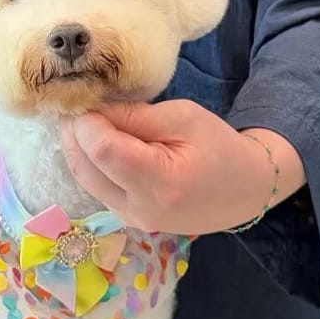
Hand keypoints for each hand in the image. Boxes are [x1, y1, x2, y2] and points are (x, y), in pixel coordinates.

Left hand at [58, 100, 299, 236]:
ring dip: (79, 148)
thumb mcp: (183, 117)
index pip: (101, 149)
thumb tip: (93, 109)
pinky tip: (99, 142)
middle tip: (79, 104)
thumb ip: (136, 114)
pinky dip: (90, 163)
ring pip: (84, 179)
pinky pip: (96, 188)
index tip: (89, 98)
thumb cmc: (218, 146)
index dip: (87, 121)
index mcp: (160, 182)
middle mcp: (140, 209)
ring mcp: (132, 219)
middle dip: (75, 133)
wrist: (244, 189)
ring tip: (87, 119)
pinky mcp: (129, 220)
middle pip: (84, 167)